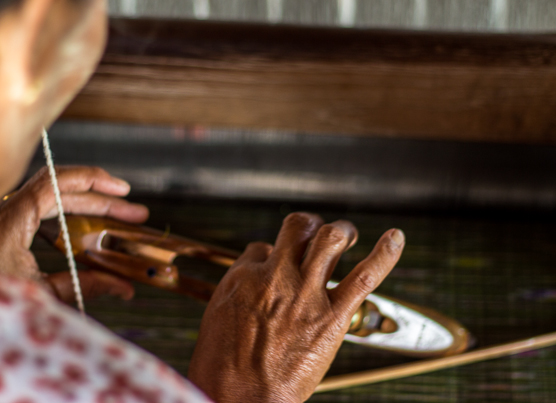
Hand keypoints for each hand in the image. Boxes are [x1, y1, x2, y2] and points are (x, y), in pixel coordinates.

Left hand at [0, 166, 148, 302]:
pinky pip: (28, 213)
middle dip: (99, 200)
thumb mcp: (40, 296)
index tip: (122, 188)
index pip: (57, 181)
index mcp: (8, 220)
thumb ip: (85, 285)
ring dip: (80, 208)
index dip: (94, 180)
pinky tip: (76, 234)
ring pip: (44, 200)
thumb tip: (124, 286)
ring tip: (113, 221)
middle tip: (132, 213)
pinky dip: (58, 217)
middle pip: (57, 190)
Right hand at [188, 212, 403, 402]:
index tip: (277, 265)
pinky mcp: (332, 317)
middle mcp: (276, 277)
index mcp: (244, 277)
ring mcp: (305, 294)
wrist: (241, 398)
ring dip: (341, 231)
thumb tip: (252, 282)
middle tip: (317, 233)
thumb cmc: (222, 368)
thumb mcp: (217, 318)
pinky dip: (384, 254)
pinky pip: (365, 275)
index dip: (271, 254)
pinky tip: (394, 238)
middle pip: (298, 228)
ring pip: (329, 239)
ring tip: (346, 234)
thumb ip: (238, 294)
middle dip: (310, 225)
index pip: (261, 248)